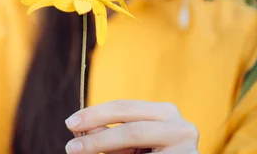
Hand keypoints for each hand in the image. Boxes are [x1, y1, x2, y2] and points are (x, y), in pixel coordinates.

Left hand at [64, 100, 198, 153]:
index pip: (124, 107)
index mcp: (165, 112)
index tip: (70, 123)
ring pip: (136, 142)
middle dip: (97, 137)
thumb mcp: (131, 145)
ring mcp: (187, 149)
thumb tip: (80, 130)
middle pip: (131, 128)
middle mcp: (180, 126)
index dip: (95, 113)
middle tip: (70, 147)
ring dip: (104, 148)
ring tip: (78, 152)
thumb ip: (110, 135)